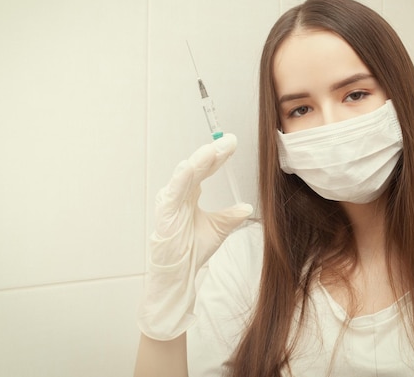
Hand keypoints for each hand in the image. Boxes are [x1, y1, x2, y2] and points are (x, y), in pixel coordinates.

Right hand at [138, 134, 252, 340]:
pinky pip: (174, 191)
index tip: (232, 142)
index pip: (205, 169)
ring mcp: (171, 200)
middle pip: (197, 167)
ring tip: (212, 149)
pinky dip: (182, 177)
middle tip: (229, 140)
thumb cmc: (193, 250)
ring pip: (186, 174)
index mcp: (190, 194)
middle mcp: (179, 193)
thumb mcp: (219, 228)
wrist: (179, 273)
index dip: (218, 156)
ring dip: (199, 161)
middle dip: (213, 152)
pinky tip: (191, 166)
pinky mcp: (165, 211)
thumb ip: (231, 216)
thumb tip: (248, 206)